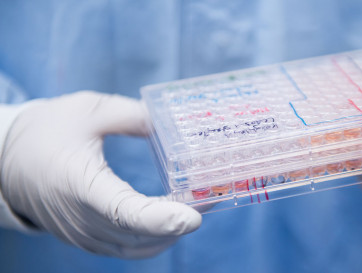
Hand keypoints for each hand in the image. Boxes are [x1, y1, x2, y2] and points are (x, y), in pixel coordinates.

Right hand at [0, 91, 200, 257]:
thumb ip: (130, 115)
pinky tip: (173, 218)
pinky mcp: (86, 238)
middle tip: (213, 197)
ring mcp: (82, 234)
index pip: (122, 212)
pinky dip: (154, 238)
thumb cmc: (46, 131)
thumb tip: (168, 123)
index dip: (159, 218)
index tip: (193, 216)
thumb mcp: (87, 110)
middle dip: (180, 221)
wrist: (6, 161)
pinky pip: (127, 248)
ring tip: (201, 204)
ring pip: (136, 248)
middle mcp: (80, 219)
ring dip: (171, 232)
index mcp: (78, 184)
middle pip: (138, 235)